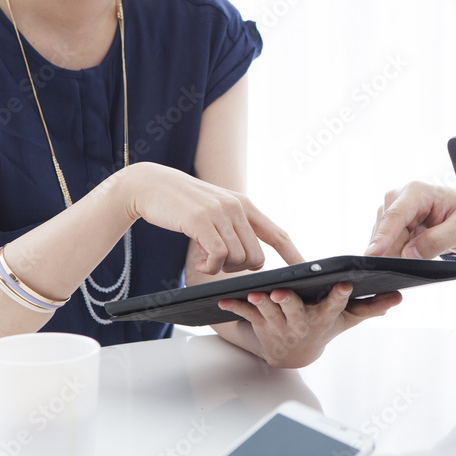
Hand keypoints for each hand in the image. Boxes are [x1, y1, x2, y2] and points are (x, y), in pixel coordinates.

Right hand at [119, 163, 303, 274]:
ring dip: (221, 268)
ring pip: (238, 259)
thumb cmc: (182, 204)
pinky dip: (210, 267)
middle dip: (239, 269)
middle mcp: (237, 207)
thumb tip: (247, 257)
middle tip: (218, 263)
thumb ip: (233, 228)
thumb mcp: (214, 211)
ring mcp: (219, 213)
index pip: (277, 233)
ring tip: (204, 259)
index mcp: (244, 205)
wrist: (150, 185)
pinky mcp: (200, 221)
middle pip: (256, 257)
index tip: (304, 269)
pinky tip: (199, 262)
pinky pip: (218, 257)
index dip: (292, 253)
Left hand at [218, 284, 402, 367]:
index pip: (334, 306)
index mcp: (323, 318)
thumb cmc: (322, 328)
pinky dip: (234, 306)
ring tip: (256, 293)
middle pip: (295, 310)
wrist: (292, 355)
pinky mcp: (259, 323)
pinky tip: (223, 299)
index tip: (343, 284)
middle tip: (284, 292)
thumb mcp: (347, 320)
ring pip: (269, 312)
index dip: (338, 296)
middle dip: (289, 302)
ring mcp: (278, 325)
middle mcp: (300, 323)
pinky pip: (245, 314)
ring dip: (261, 303)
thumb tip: (398, 296)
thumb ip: (371, 307)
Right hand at [363, 182, 455, 259]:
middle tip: (414, 265)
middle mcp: (399, 198)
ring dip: (398, 254)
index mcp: (417, 192)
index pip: (395, 216)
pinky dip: (397, 255)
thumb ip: (436, 241)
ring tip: (422, 254)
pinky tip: (413, 255)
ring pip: (384, 241)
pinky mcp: (390, 224)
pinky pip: (387, 245)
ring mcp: (392, 211)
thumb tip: (408, 254)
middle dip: (395, 252)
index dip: (382, 237)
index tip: (372, 254)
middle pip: (386, 232)